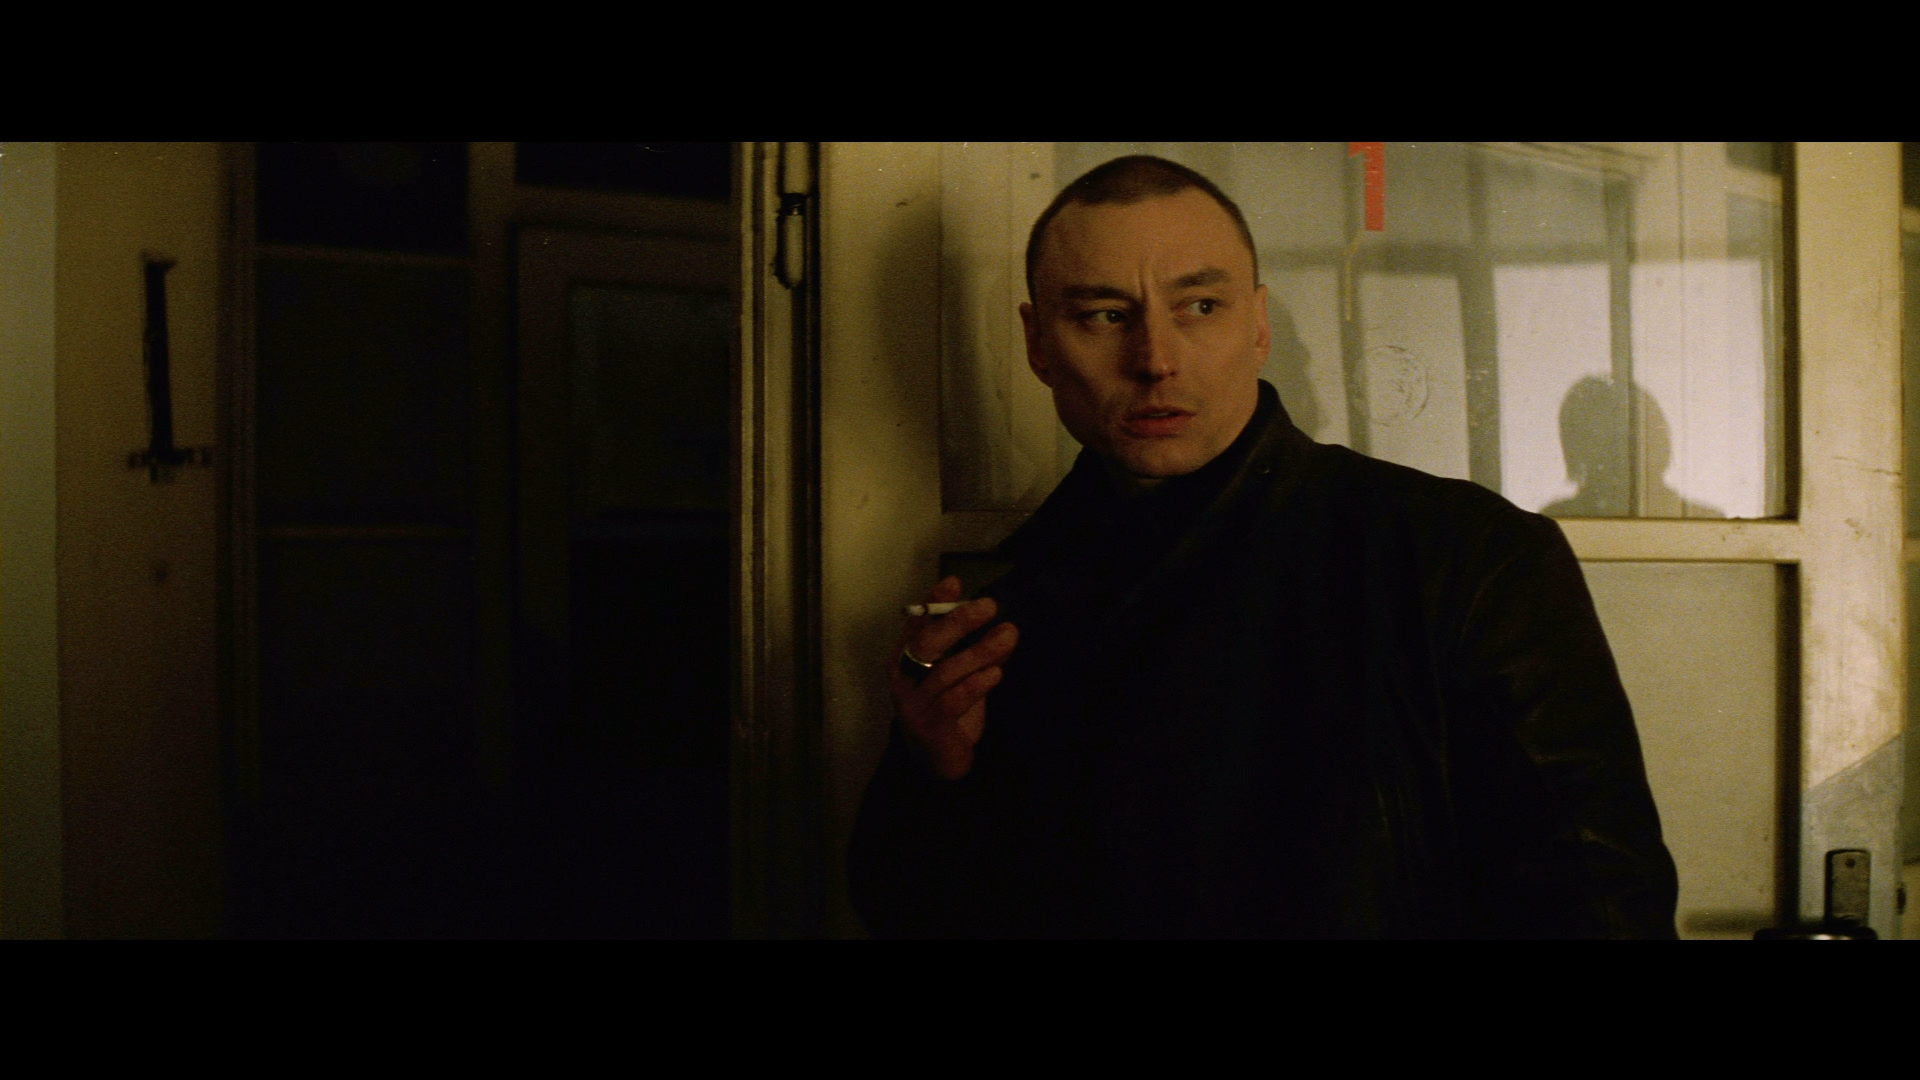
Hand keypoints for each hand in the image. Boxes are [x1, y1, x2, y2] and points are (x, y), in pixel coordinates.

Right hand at [889, 576, 1018, 779]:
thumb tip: (1002, 627)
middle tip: (989, 606)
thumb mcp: (960, 677)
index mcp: (905, 660)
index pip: (916, 624)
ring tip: (1008, 636)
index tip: (955, 583)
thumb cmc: (947, 711)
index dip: (934, 603)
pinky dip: (975, 685)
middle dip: (957, 622)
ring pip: (945, 672)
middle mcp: (903, 679)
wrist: (937, 763)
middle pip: (926, 644)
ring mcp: (913, 704)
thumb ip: (975, 654)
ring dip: (979, 652)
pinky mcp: (930, 728)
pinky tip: (996, 674)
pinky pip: (952, 702)